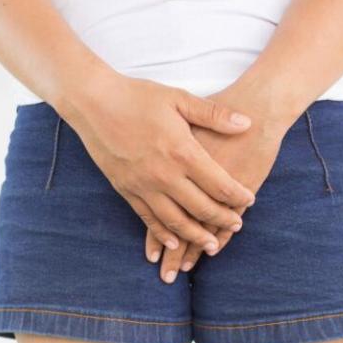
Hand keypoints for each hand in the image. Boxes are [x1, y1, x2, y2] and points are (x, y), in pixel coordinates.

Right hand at [63, 70, 256, 251]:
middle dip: (222, 220)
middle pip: (202, 208)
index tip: (249, 201)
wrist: (93, 102)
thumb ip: (214, 114)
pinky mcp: (126, 191)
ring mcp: (143, 186)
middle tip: (237, 226)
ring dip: (196, 236)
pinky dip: (163, 234)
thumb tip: (247, 123)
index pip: (219, 184)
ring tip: (211, 246)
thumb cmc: (137, 97)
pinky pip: (148, 220)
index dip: (238, 196)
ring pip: (176, 222)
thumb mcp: (179, 98)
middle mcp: (165, 175)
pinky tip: (174, 242)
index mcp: (183, 152)